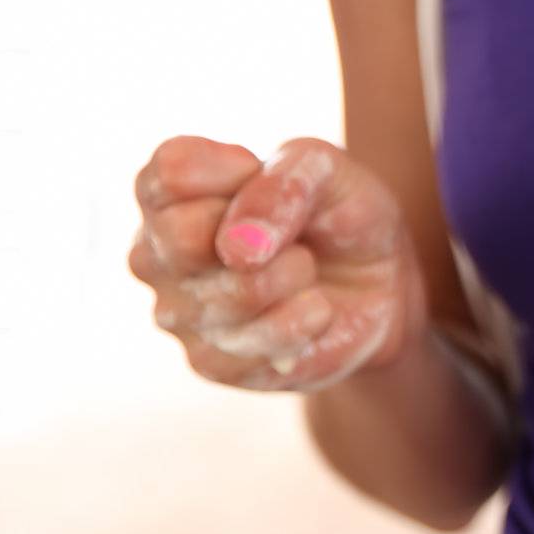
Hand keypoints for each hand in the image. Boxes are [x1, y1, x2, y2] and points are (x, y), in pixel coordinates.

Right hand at [127, 135, 428, 391]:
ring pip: (226, 297)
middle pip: (182, 237)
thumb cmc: (338, 214)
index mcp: (168, 193)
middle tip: (297, 237)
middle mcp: (155, 253)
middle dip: (266, 236)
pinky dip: (300, 327)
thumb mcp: (326, 172)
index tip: (268, 178)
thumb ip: (283, 184)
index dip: (234, 174)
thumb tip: (236, 245)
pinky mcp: (209, 362)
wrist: (378, 285)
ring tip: (309, 274)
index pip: (170, 174)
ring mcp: (176, 312)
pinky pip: (245, 349)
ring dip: (293, 281)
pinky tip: (314, 313)